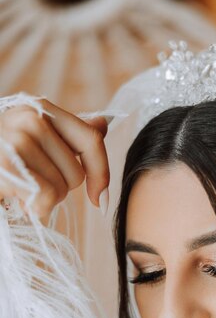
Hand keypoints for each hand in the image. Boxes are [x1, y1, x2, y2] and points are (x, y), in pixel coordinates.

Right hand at [0, 98, 109, 218]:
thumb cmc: (0, 160)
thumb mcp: (33, 142)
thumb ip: (68, 135)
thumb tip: (102, 125)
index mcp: (38, 108)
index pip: (91, 140)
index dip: (101, 173)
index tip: (99, 199)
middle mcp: (28, 118)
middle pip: (77, 173)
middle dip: (59, 189)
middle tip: (32, 184)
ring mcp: (15, 140)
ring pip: (62, 189)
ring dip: (44, 201)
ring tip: (21, 191)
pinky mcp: (6, 166)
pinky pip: (46, 198)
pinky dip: (35, 209)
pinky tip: (16, 201)